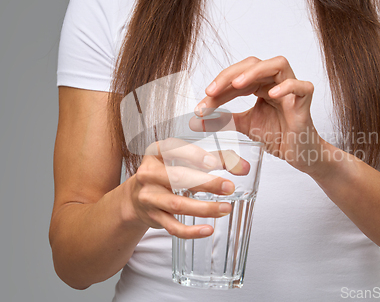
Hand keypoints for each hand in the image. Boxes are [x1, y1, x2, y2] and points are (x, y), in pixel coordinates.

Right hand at [127, 138, 248, 238]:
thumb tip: (242, 166)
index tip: (213, 162)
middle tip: (229, 187)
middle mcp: (148, 173)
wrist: (136, 197)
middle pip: (177, 178)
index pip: (172, 149)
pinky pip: (173, 227)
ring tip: (225, 208)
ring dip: (204, 208)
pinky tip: (208, 229)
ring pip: (177, 204)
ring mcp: (149, 197)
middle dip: (205, 183)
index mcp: (156, 153)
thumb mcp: (182, 160)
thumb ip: (213, 159)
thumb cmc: (166, 173)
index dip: (193, 155)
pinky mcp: (153, 217)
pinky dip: (191, 231)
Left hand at [195, 56, 322, 172]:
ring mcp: (292, 89)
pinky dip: (288, 86)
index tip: (201, 105)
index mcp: (261, 85)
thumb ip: (222, 121)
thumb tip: (195, 121)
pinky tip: (273, 94)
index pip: (237, 77)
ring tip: (237, 84)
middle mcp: (276, 81)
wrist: (299, 154)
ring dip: (255, 71)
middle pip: (253, 64)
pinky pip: (301, 86)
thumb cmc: (278, 135)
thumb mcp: (244, 126)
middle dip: (229, 75)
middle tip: (211, 91)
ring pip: (278, 64)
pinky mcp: (305, 101)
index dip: (218, 87)